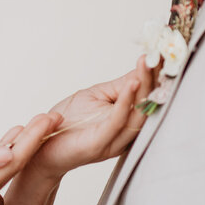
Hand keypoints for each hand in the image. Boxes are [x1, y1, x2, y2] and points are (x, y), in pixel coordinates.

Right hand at [0, 113, 58, 204]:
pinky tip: (10, 140)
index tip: (50, 120)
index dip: (34, 139)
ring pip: (5, 165)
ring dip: (22, 144)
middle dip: (35, 139)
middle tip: (54, 117)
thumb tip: (7, 155)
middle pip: (14, 163)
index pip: (13, 161)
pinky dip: (3, 152)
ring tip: (39, 125)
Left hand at [27, 56, 153, 180]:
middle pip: (148, 106)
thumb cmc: (67, 123)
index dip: (155, 78)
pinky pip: (118, 121)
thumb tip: (141, 70)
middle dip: (154, 79)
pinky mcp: (100, 144)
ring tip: (147, 64)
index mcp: (126, 123)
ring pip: (138, 114)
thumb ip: (119, 87)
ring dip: (144, 87)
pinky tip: (131, 84)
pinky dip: (126, 101)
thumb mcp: (95, 96)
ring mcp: (114, 142)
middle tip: (158, 56)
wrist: (43, 149)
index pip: (148, 98)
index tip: (161, 55)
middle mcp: (125, 134)